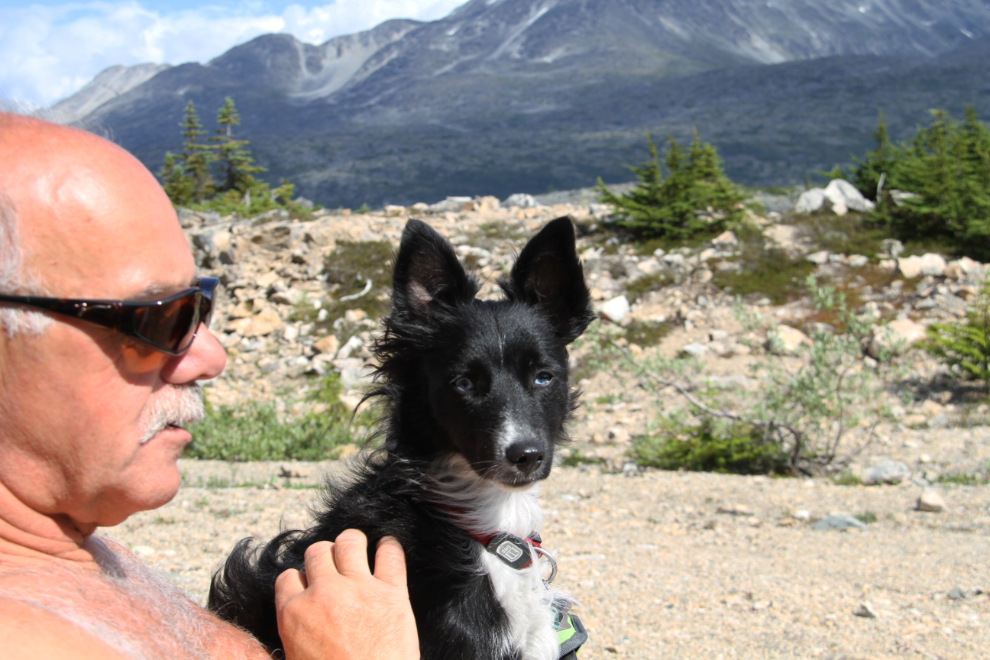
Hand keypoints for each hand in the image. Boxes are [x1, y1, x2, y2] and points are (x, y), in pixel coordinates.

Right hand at [274, 530, 419, 659]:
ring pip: (349, 542)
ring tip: (358, 551)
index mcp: (294, 613)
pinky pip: (390, 554)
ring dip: (352, 544)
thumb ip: (292, 637)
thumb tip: (290, 634)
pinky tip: (387, 550)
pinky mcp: (392, 592)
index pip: (288, 576)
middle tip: (334, 568)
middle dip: (324, 557)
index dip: (300, 580)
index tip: (310, 586)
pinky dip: (389, 547)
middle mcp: (323, 593)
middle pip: (317, 552)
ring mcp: (359, 589)